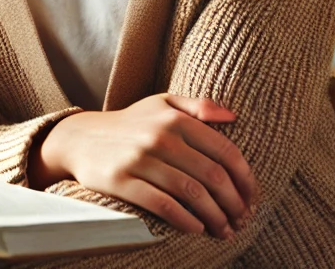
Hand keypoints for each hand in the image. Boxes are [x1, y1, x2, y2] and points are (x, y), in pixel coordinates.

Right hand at [30, 94, 256, 237]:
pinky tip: (197, 229)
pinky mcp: (123, 181)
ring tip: (225, 230)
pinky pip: (163, 205)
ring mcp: (140, 159)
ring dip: (216, 218)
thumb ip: (198, 106)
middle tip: (242, 220)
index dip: (245, 179)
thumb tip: (233, 115)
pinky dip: (186, 221)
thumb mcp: (161, 104)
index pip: (225, 150)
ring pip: (192, 194)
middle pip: (212, 176)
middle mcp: (159, 137)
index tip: (252, 198)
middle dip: (235, 204)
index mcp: (174, 118)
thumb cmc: (130, 123)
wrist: (81, 137)